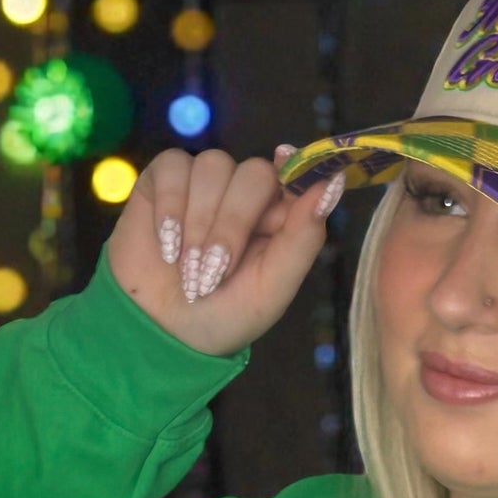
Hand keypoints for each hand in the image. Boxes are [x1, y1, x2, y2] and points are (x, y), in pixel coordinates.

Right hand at [106, 144, 341, 358]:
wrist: (164, 330)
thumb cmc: (225, 314)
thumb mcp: (273, 287)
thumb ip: (304, 236)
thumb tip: (332, 182)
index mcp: (281, 215)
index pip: (297, 176)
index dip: (295, 171)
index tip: (283, 174)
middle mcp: (247, 191)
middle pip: (254, 173)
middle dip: (232, 226)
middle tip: (212, 274)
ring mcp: (207, 180)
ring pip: (213, 166)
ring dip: (198, 223)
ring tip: (186, 269)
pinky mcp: (166, 178)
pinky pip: (173, 167)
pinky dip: (170, 207)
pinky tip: (166, 245)